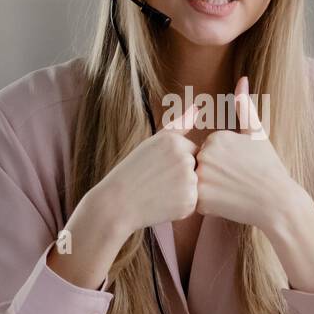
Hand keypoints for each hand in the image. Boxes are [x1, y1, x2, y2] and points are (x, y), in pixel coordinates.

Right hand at [94, 99, 200, 234]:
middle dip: (181, 176)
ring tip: (158, 193)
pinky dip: (180, 206)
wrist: (115, 205)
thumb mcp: (152, 143)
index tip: (157, 168)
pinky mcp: (189, 202)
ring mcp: (189, 181)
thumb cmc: (132, 172)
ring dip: (182, 191)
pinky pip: (193, 203)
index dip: (175, 162)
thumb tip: (198, 108)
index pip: (191, 150)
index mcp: (175, 141)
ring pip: (195, 185)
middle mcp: (185, 158)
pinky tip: (161, 205)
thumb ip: (178, 126)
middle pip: (196, 167)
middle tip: (156, 182)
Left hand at [194, 76, 298, 229]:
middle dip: (215, 174)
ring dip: (211, 189)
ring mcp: (202, 179)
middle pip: (201, 164)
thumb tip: (242, 79)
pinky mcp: (201, 201)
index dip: (225, 161)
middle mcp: (205, 156)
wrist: (277, 202)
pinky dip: (209, 204)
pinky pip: (196, 201)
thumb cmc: (268, 167)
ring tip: (232, 192)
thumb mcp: (257, 134)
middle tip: (237, 181)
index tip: (241, 167)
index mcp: (216, 138)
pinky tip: (228, 203)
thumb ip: (245, 107)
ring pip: (197, 183)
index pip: (209, 149)